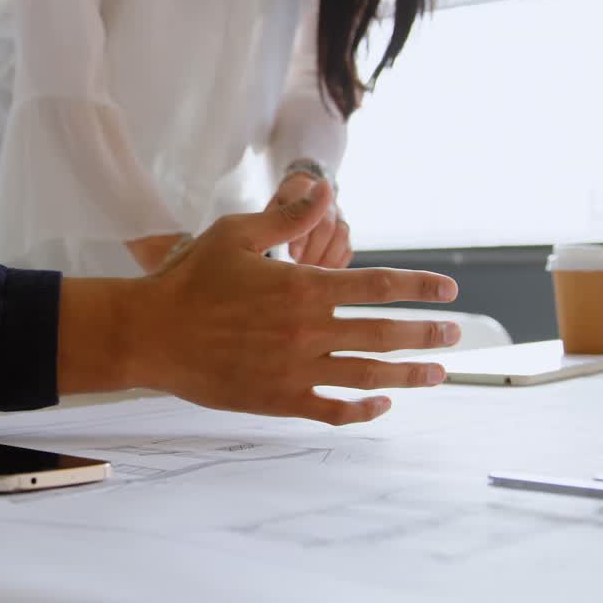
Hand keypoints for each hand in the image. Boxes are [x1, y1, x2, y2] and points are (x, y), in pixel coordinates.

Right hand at [57, 181, 460, 425]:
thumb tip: (325, 192)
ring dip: (408, 375)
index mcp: (302, 288)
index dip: (419, 288)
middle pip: (384, 334)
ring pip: (367, 375)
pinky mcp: (277, 399)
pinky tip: (381, 405)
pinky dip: (362, 410)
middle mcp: (307, 331)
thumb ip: (287, 218)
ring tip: (436, 374)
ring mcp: (294, 370)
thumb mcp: (235, 234)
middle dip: (426, 334)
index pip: (378, 286)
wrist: (149, 334)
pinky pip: (331, 411)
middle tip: (453, 335)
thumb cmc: (188, 280)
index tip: (447, 292)